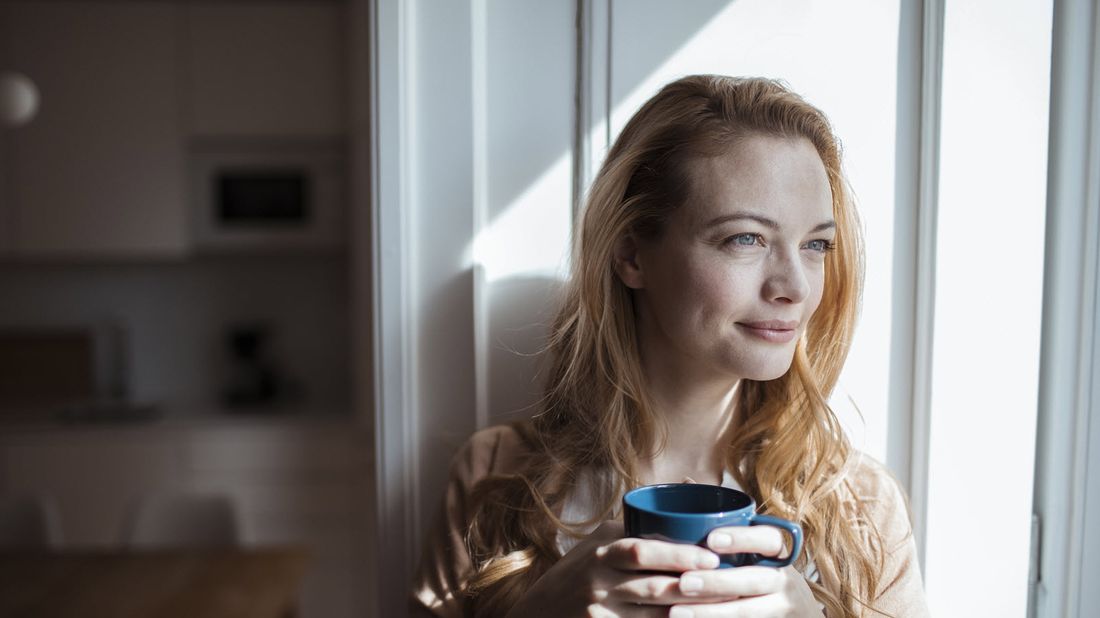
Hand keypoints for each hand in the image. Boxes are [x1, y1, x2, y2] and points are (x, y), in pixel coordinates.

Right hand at [503, 520, 722, 617]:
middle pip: (653, 586)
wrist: (541, 613)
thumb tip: (684, 487)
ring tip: (723, 606)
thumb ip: (634, 523)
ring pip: (655, 614)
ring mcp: (599, 611)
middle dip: (694, 587)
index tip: (712, 558)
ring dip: (690, 611)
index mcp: (602, 552)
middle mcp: (598, 581)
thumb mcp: (599, 542)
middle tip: (729, 584)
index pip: (642, 550)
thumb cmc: (580, 572)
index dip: (678, 555)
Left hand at [665, 526, 824, 616]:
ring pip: (749, 611)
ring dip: (711, 612)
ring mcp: (782, 606)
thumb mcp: (749, 545)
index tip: (711, 540)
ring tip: (675, 613)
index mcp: (774, 551)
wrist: (795, 612)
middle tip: (683, 582)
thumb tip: (685, 480)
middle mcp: (782, 578)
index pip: (768, 538)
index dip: (742, 538)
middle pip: (755, 580)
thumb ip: (721, 519)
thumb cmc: (757, 568)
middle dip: (718, 583)